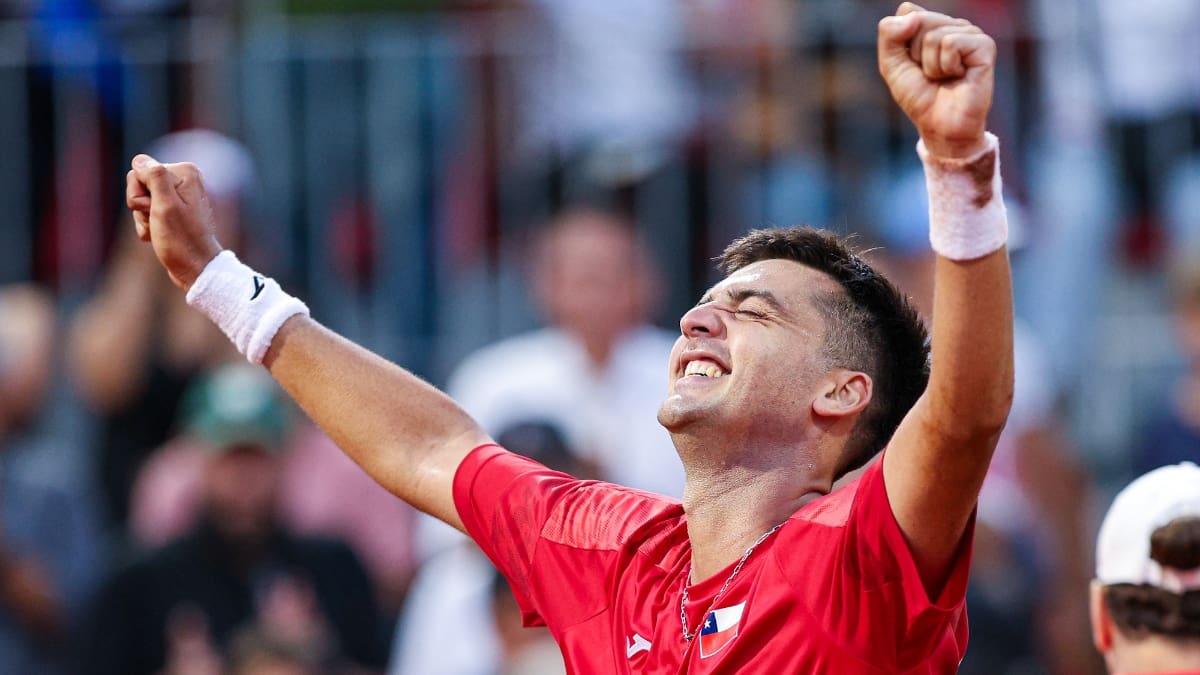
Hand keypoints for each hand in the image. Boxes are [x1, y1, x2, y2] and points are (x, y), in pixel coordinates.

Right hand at [126, 155, 222, 290]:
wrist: (195, 268)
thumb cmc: (182, 240)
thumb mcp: (165, 206)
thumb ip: (154, 177)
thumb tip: (141, 160)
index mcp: (185, 172)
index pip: (140, 170)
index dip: (140, 193)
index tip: (156, 209)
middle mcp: (183, 180)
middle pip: (138, 183)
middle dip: (140, 205)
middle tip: (157, 221)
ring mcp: (178, 196)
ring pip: (139, 199)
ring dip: (143, 219)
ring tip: (159, 231)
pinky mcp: (172, 211)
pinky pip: (146, 212)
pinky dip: (147, 226)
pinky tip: (158, 237)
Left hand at [877, 2, 994, 157]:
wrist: (940, 126)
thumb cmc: (920, 97)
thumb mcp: (892, 65)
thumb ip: (889, 34)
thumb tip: (910, 13)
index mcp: (933, 25)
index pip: (908, 12)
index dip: (901, 43)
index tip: (912, 64)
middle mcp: (954, 25)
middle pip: (919, 21)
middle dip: (915, 54)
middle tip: (929, 74)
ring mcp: (971, 34)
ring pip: (934, 34)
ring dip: (931, 64)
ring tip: (944, 77)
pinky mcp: (984, 45)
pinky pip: (951, 43)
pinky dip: (946, 66)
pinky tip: (958, 76)